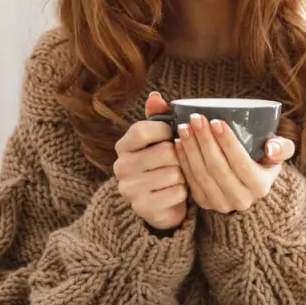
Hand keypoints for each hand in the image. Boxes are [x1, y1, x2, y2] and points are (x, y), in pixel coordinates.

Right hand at [113, 93, 187, 229]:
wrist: (160, 202)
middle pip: (165, 152)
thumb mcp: (159, 139)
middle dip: (180, 156)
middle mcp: (121, 167)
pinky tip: (177, 191)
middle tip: (178, 160)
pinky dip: (183, 192)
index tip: (173, 134)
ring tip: (178, 176)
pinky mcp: (143, 207)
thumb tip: (155, 97)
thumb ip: (158, 117)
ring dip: (183, 175)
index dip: (165, 130)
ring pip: (174, 173)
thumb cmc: (162, 164)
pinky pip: (177, 193)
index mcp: (123, 146)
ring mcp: (129, 189)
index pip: (144, 130)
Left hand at [175, 113, 295, 213]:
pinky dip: (183, 160)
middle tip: (196, 119)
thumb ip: (282, 147)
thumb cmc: (264, 159)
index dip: (227, 143)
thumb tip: (271, 148)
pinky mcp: (204, 202)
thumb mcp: (279, 152)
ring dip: (191, 149)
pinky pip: (190, 181)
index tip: (216, 121)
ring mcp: (221, 204)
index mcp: (261, 186)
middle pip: (218, 168)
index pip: (241, 163)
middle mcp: (241, 200)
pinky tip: (178, 143)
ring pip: (202, 174)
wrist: (248, 182)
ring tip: (185, 127)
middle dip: (205, 141)